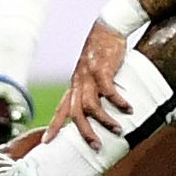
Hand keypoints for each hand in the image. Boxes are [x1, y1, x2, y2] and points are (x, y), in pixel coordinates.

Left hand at [45, 21, 132, 150]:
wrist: (107, 29)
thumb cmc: (103, 54)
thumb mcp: (93, 74)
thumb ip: (95, 91)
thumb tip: (105, 110)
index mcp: (75, 86)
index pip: (61, 109)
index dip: (54, 126)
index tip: (46, 142)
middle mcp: (79, 83)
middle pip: (75, 112)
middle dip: (84, 131)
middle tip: (96, 146)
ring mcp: (88, 76)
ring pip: (90, 105)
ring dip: (104, 120)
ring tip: (118, 130)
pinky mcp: (101, 69)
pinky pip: (108, 91)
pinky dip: (118, 102)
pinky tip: (129, 109)